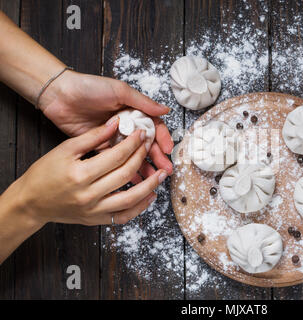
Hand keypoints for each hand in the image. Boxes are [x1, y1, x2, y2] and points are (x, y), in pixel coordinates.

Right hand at [3, 119, 166, 225]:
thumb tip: (116, 123)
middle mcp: (89, 195)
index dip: (132, 143)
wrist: (31, 202)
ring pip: (130, 199)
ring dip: (150, 185)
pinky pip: (123, 216)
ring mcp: (93, 210)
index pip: (116, 156)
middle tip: (150, 147)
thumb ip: (93, 137)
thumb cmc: (44, 174)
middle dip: (142, 158)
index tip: (142, 134)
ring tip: (162, 173)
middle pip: (125, 174)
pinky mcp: (96, 220)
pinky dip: (139, 207)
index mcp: (80, 174)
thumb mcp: (65, 150)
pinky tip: (150, 195)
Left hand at [38, 70, 173, 176]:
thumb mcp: (120, 91)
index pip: (154, 127)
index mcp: (134, 111)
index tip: (168, 149)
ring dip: (143, 166)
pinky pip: (115, 161)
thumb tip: (165, 109)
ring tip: (152, 178)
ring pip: (133, 155)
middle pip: (146, 144)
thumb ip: (143, 103)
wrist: (60, 94)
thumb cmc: (90, 87)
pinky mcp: (100, 146)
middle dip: (157, 156)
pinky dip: (124, 170)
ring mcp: (114, 137)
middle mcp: (126, 125)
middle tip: (165, 169)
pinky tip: (133, 179)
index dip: (162, 138)